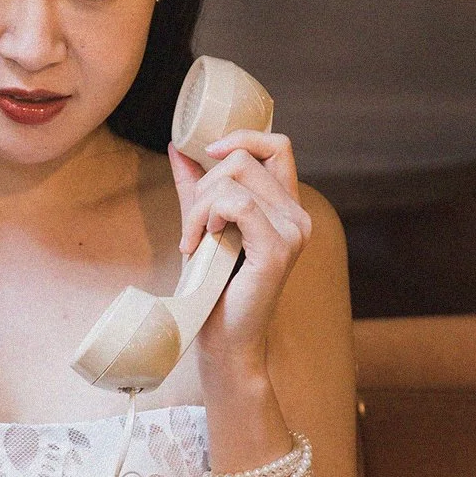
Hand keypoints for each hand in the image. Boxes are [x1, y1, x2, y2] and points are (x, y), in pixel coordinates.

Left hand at [168, 129, 311, 374]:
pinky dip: (208, 216)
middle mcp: (298, 216)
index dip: (243, 137)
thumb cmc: (215, 289)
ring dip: (200, 205)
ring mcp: (293, 232)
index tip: (208, 153)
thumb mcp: (203, 226)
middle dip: (204, 185)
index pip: (277, 146)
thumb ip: (196, 188)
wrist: (224, 339)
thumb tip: (177, 148)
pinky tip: (201, 242)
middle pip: (244, 158)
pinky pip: (237, 204)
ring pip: (235, 179)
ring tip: (194, 239)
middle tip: (193, 225)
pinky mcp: (278, 249)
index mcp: (287, 207)